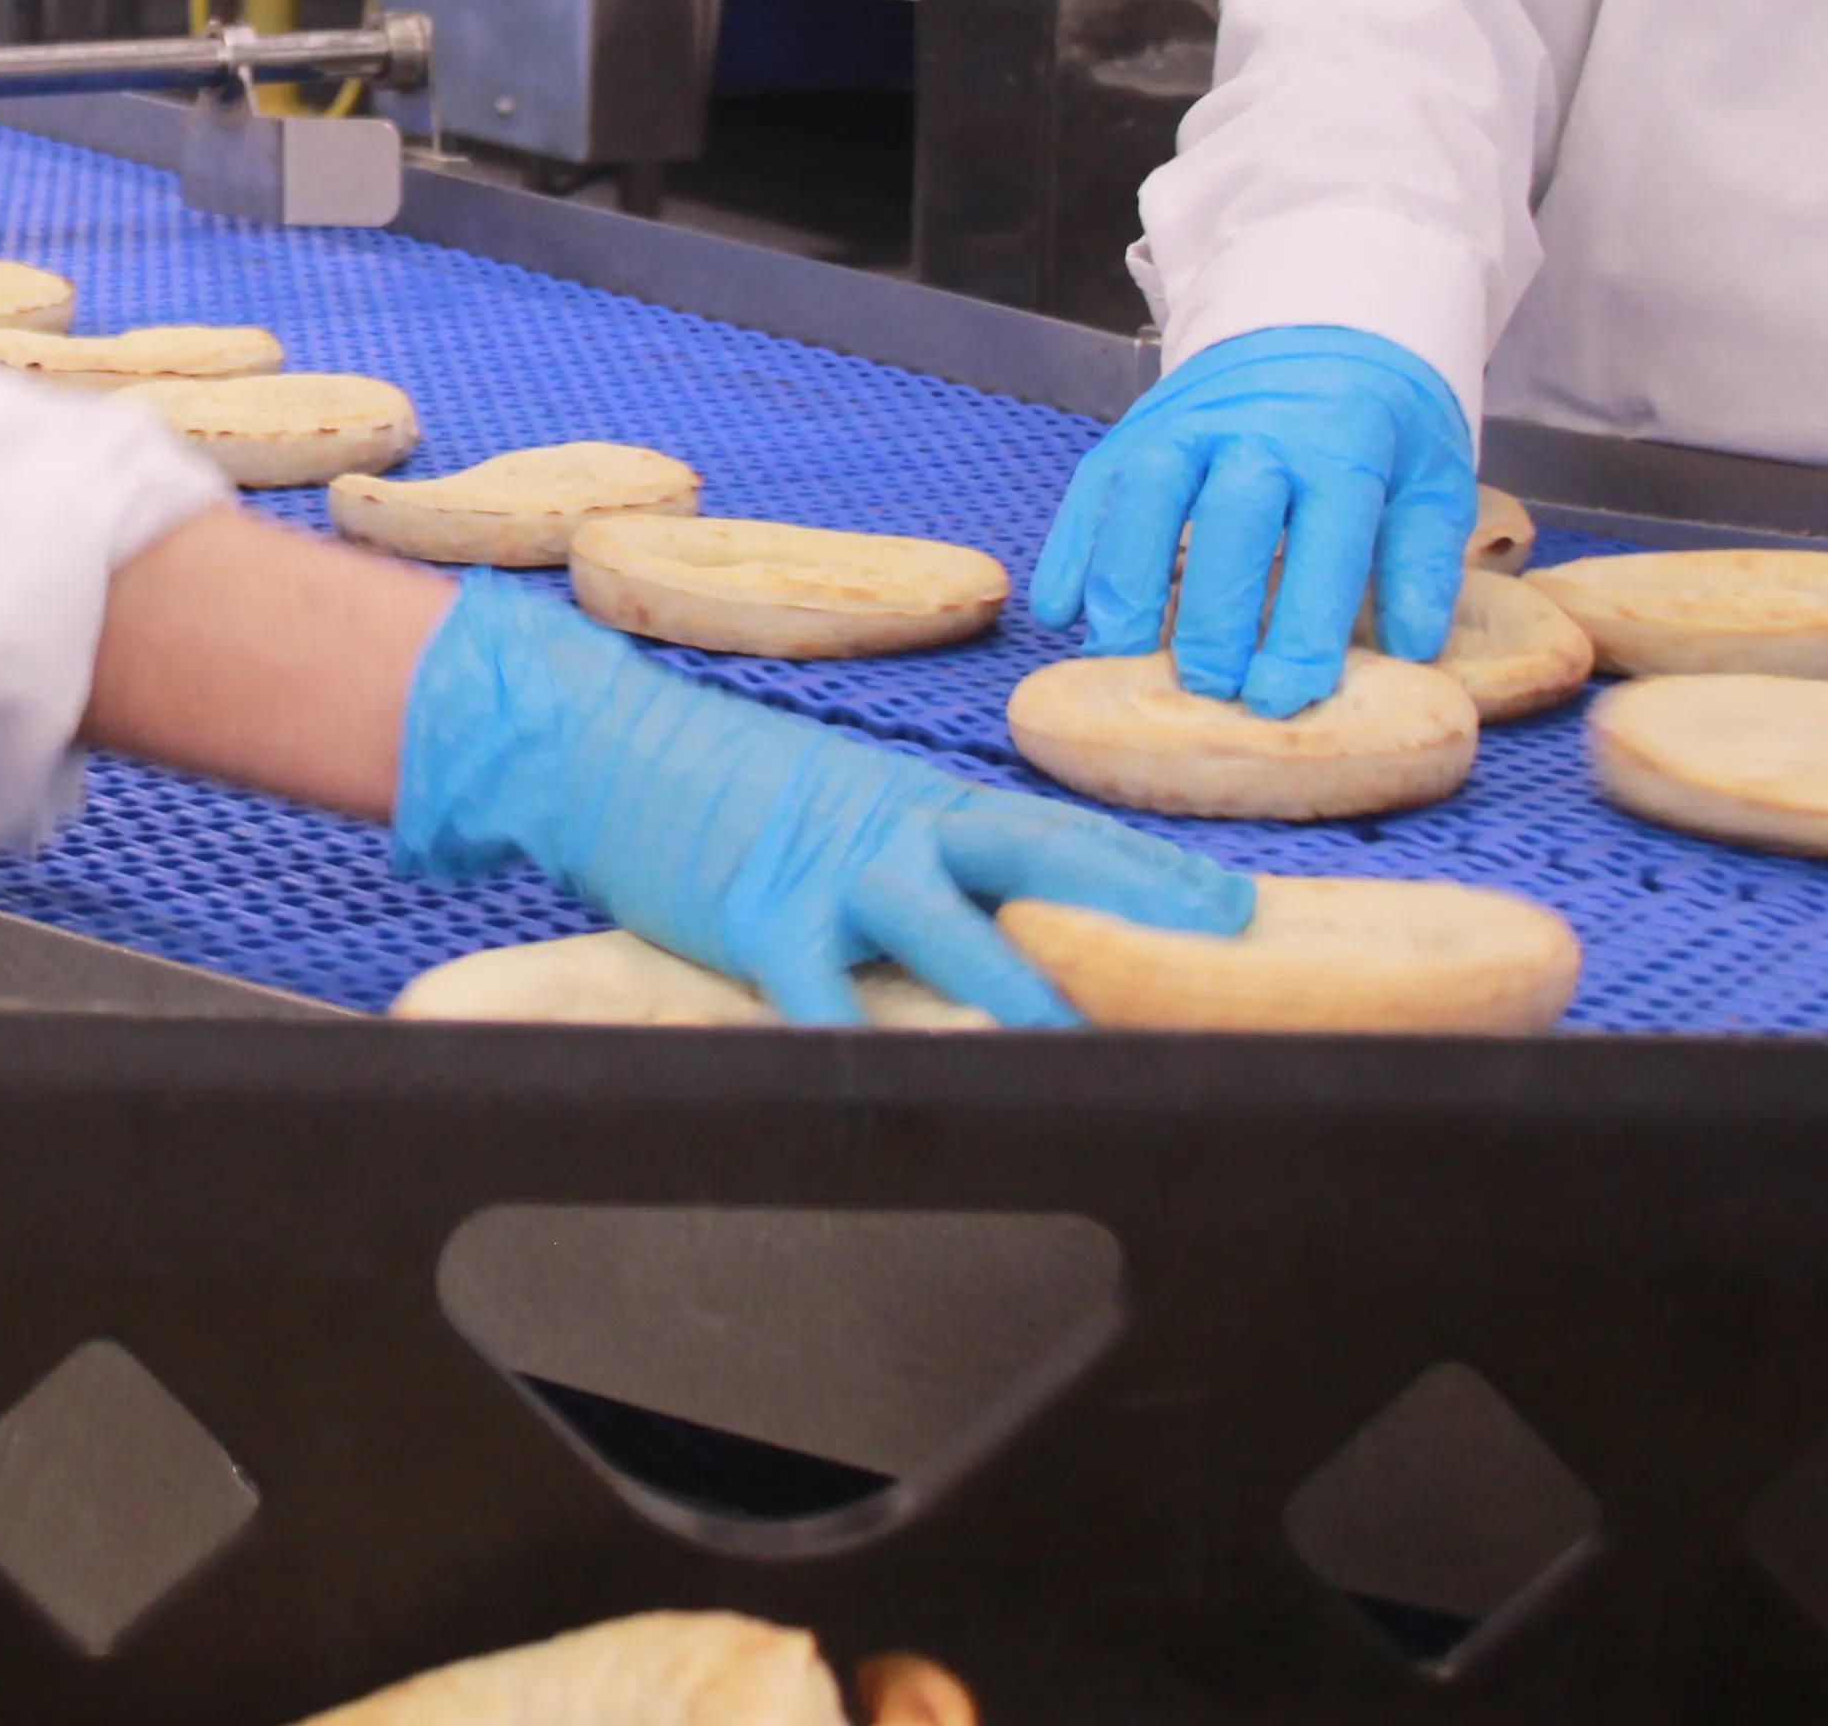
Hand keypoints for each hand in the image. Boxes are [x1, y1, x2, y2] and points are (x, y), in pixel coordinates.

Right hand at [395, 577, 1248, 1025]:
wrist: (594, 739)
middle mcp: (892, 828)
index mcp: (914, 803)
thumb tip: (964, 914)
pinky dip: (853, 1046)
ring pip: (945, 932)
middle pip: (1035, 857)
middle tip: (1226, 929)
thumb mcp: (825, 804)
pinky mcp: (756, 918)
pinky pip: (816, 997)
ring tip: (1081, 1047)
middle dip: (1134, 895)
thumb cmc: (706, 782)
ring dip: (1017, 991)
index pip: (1055, 833)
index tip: (1232, 901)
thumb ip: (896, 857)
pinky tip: (892, 1088)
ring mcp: (827, 873)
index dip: (1147, 867)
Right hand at [1030, 324, 1479, 718]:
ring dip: (1126, 580)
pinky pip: (1094, 486)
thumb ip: (1422, 561)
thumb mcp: (1434, 478)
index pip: (1323, 544)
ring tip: (1120, 655)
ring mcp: (1187, 423)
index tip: (1283, 696)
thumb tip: (1411, 651)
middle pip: (1227, 520)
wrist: (1322, 320)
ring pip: (1144, 496)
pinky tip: (1061, 610)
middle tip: (1208, 686)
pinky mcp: (1137, 427)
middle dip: (1213, 611)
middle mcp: (1258, 430)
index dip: (1299, 626)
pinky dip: (1070, 548)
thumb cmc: (1383, 423)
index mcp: (1343, 446)